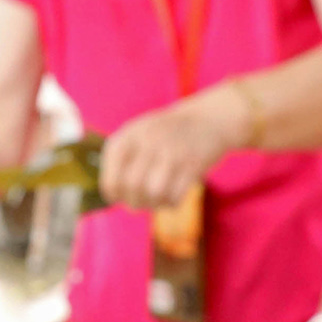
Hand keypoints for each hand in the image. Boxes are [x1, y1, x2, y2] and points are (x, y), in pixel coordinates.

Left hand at [99, 93, 238, 212]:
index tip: (125, 196)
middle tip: (144, 201)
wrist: (209, 118)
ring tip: (159, 198)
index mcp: (128, 137)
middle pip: (132, 189)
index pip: (111, 181)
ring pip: (154, 194)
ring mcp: (171, 152)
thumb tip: (112, 196)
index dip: (116, 196)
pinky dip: (172, 203)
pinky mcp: (193, 164)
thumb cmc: (167, 134)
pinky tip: (174, 195)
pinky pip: (175, 196)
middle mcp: (147, 141)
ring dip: (156, 204)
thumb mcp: (137, 136)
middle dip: (136, 202)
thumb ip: (121, 163)